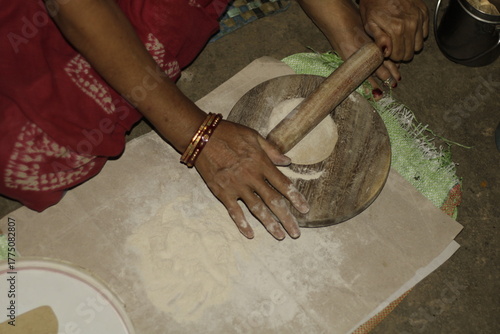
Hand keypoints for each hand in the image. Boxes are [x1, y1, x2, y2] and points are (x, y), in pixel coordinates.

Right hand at [194, 120, 309, 239]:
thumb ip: (272, 150)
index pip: (283, 184)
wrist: (201, 137)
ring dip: (269, 224)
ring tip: (279, 236)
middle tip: (296, 233)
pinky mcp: (222, 192)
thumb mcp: (254, 136)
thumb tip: (288, 161)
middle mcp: (252, 177)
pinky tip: (250, 234)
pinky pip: (234, 211)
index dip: (296, 198)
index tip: (305, 210)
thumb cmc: (229, 133)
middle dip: (286, 218)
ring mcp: (237, 186)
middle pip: (273, 201)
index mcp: (261, 163)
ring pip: (256, 209)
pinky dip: (242, 224)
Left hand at [359, 0, 428, 60]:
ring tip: (400, 39)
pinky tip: (407, 30)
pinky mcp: (424, 13)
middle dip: (401, 53)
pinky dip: (417, 35)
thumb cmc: (373, 6)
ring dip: (410, 45)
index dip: (392, 56)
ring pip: (419, 45)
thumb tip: (387, 52)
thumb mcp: (369, 24)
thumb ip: (379, 39)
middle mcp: (411, 24)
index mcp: (396, 29)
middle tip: (393, 46)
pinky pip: (425, 33)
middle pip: (410, 53)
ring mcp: (419, 18)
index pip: (399, 56)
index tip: (388, 52)